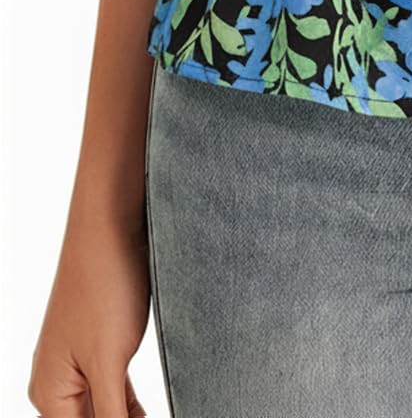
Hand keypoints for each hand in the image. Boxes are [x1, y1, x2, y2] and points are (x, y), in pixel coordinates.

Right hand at [26, 214, 150, 417]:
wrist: (111, 227)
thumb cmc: (103, 288)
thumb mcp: (109, 363)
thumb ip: (111, 416)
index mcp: (49, 394)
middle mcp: (56, 382)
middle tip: (147, 416)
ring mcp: (78, 362)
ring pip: (101, 410)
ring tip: (150, 415)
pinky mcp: (100, 345)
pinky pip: (112, 389)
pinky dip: (128, 405)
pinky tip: (145, 412)